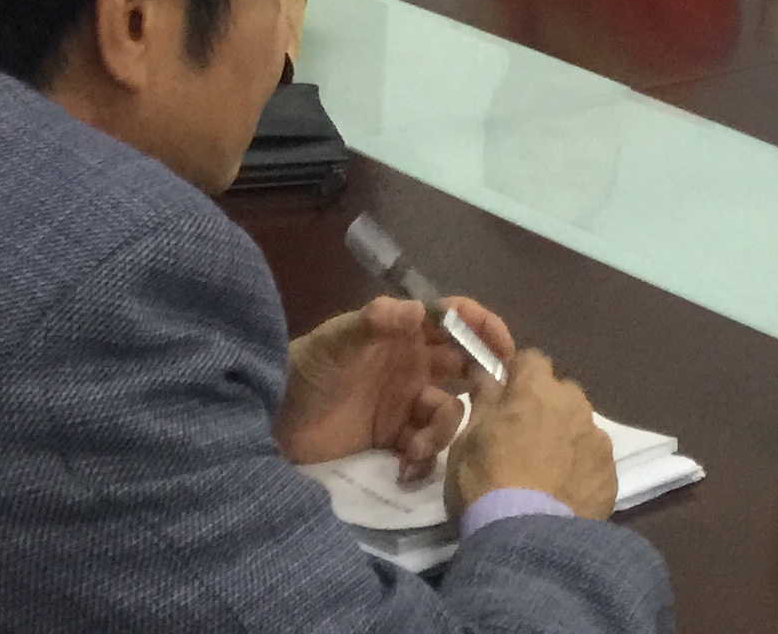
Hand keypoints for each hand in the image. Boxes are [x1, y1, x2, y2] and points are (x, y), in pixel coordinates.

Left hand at [275, 294, 515, 473]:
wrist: (271, 422)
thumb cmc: (306, 370)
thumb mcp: (337, 342)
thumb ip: (374, 323)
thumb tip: (418, 310)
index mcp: (403, 333)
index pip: (455, 318)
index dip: (484, 327)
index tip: (506, 350)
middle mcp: (412, 365)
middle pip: (464, 367)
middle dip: (480, 383)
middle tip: (485, 403)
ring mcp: (404, 404)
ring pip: (448, 414)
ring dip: (441, 432)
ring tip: (414, 450)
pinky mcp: (394, 440)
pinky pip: (426, 450)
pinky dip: (423, 460)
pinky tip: (403, 467)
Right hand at [447, 347, 616, 520]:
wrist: (527, 539)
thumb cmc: (486, 482)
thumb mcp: (466, 440)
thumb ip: (483, 400)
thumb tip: (487, 374)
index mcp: (536, 388)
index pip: (531, 359)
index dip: (517, 375)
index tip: (505, 397)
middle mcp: (574, 404)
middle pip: (561, 392)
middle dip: (546, 407)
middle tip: (525, 439)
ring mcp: (597, 439)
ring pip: (581, 426)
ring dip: (566, 437)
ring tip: (548, 472)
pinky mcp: (611, 474)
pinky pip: (594, 460)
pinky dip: (581, 469)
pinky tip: (564, 494)